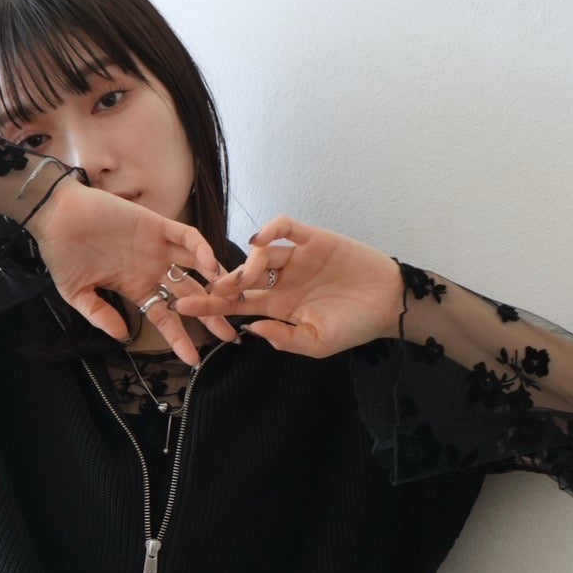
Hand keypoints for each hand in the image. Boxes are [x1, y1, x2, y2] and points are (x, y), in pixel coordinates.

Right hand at [26, 179, 236, 365]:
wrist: (55, 215)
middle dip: (211, 315)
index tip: (194, 360)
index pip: (165, 318)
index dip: (180, 339)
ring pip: (196, 267)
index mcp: (136, 287)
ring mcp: (157, 247)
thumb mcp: (76, 294)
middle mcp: (152, 269)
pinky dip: (201, 250)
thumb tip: (122, 337)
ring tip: (231, 300)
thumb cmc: (61, 254)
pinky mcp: (158, 225)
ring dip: (215, 282)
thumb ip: (99, 315)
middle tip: (231, 335)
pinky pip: (187, 237)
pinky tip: (211, 267)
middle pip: (191, 296)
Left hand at [172, 215, 402, 357]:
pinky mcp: (313, 239)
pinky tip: (258, 240)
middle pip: (241, 278)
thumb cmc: (355, 327)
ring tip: (243, 279)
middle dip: (220, 284)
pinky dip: (269, 229)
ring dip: (246, 265)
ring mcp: (297, 258)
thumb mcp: (317, 344)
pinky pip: (285, 228)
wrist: (389, 304)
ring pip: (260, 254)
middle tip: (206, 290)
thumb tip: (250, 329)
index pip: (237, 304)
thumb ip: (283, 338)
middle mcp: (282, 281)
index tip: (183, 308)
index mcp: (279, 307)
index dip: (210, 304)